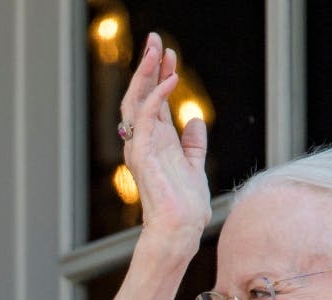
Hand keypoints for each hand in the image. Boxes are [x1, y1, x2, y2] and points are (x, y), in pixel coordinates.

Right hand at [120, 33, 211, 252]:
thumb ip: (193, 143)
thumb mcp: (194, 166)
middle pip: (140, 94)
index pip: (155, 101)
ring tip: (156, 49)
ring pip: (136, 100)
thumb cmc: (186, 205)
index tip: (169, 54)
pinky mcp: (142, 153)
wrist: (179, 229)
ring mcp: (140, 146)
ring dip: (146, 72)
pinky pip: (146, 117)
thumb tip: (194, 120)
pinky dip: (157, 96)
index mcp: (156, 142)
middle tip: (154, 38)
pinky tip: (171, 79)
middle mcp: (144, 141)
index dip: (161, 76)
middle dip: (147, 65)